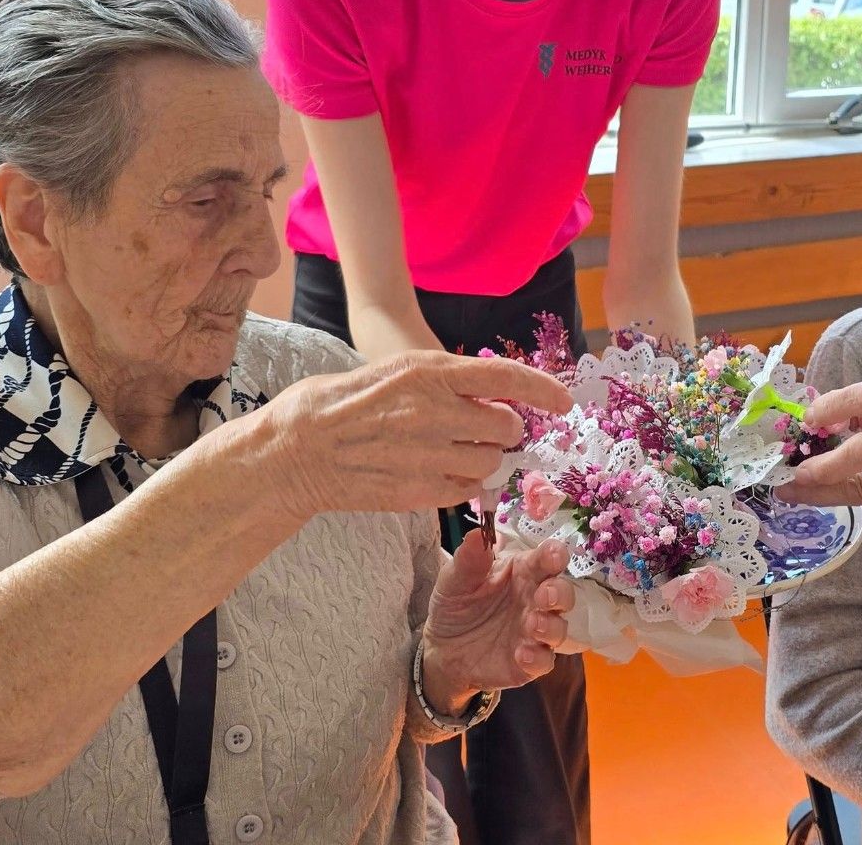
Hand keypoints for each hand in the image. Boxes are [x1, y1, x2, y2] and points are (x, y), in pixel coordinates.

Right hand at [263, 352, 573, 518]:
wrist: (297, 450)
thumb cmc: (340, 402)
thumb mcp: (396, 371)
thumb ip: (444, 381)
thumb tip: (489, 391)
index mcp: (429, 371)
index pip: (506, 378)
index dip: (543, 390)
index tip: (564, 401)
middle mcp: (436, 411)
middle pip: (505, 425)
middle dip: (501, 428)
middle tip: (480, 428)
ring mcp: (429, 454)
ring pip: (490, 461)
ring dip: (482, 457)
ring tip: (448, 450)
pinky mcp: (420, 491)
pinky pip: (465, 488)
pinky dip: (460, 482)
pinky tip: (433, 471)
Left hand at [420, 533, 573, 713]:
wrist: (441, 647)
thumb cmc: (456, 603)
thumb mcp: (455, 578)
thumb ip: (469, 558)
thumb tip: (477, 533)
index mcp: (522, 571)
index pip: (547, 559)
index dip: (555, 555)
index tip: (554, 556)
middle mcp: (534, 599)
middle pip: (563, 593)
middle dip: (560, 593)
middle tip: (544, 595)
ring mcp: (534, 632)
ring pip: (560, 628)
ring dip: (551, 626)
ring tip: (532, 624)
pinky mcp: (529, 662)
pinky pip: (544, 661)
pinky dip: (538, 658)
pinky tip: (521, 654)